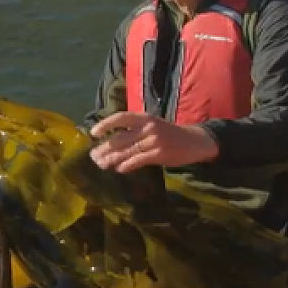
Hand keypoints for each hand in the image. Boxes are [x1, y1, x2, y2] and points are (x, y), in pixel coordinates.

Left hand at [88, 111, 218, 172]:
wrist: (194, 141)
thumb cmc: (169, 134)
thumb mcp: (152, 126)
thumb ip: (134, 132)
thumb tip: (111, 142)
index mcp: (144, 117)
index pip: (120, 117)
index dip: (105, 124)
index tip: (93, 133)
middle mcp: (148, 127)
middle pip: (120, 138)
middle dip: (104, 148)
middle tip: (93, 157)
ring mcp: (154, 140)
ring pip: (127, 151)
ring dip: (112, 159)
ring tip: (101, 165)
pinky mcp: (159, 154)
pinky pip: (138, 160)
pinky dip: (126, 165)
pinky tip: (119, 169)